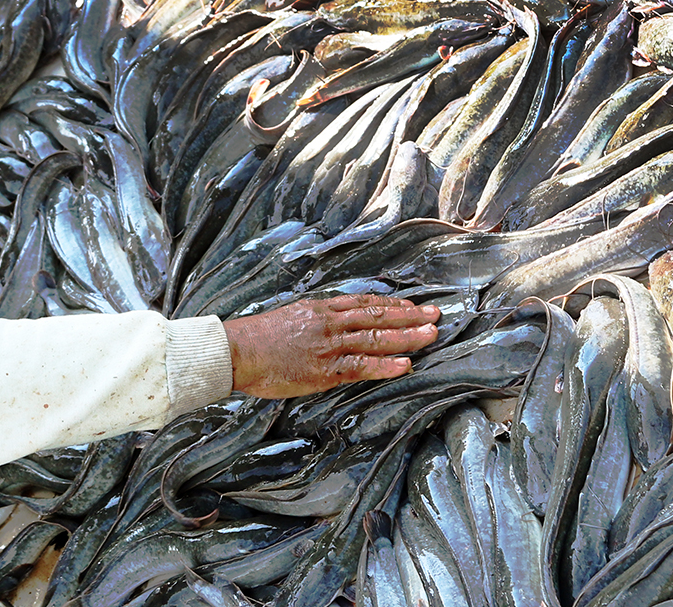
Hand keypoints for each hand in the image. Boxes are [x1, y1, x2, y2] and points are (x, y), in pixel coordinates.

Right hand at [223, 294, 439, 398]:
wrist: (236, 350)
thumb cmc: (257, 337)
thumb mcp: (292, 316)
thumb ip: (317, 319)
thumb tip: (335, 322)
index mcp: (322, 309)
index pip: (366, 303)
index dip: (393, 305)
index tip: (414, 306)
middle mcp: (331, 323)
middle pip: (378, 316)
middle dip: (410, 316)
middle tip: (436, 314)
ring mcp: (330, 345)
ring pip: (376, 338)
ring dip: (407, 337)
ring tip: (431, 335)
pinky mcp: (325, 370)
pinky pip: (361, 366)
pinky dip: (385, 366)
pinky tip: (406, 364)